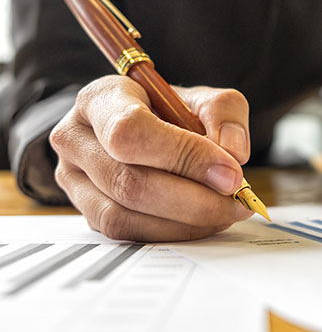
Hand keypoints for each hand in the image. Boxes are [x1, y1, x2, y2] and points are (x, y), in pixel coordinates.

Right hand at [49, 75, 253, 241]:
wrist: (149, 129)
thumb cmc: (171, 112)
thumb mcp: (202, 98)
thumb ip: (223, 113)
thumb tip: (233, 152)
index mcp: (101, 98)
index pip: (131, 131)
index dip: (183, 156)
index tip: (230, 173)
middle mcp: (76, 138)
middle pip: (129, 181)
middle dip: (193, 198)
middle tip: (237, 200)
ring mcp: (74, 180)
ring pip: (126, 215)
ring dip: (186, 221)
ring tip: (226, 211)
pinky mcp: (87, 211)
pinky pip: (128, 233)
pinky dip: (172, 233)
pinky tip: (203, 222)